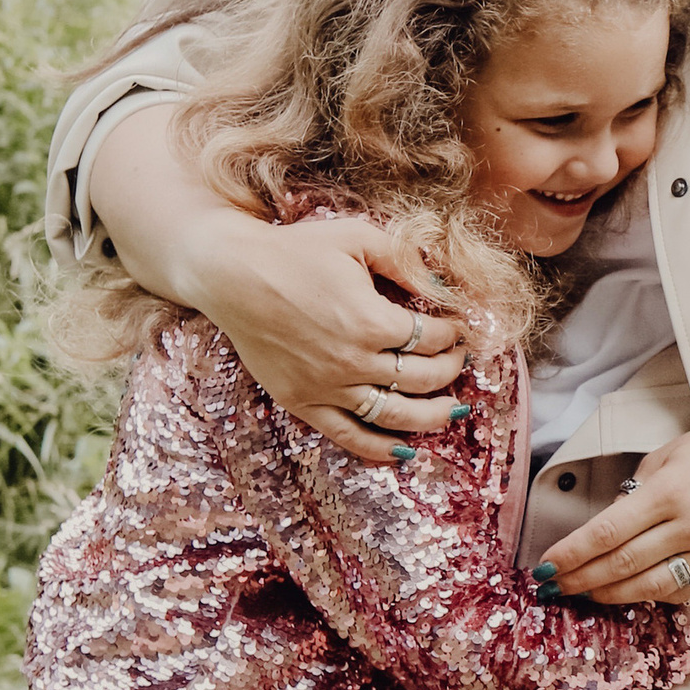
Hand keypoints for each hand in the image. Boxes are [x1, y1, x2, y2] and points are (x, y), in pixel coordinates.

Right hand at [186, 207, 472, 463]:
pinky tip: (405, 452)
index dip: (452, 334)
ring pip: (394, 415)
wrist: (231, 274)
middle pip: (422, 379)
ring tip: (453, 410)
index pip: (431, 339)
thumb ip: (405, 260)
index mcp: (371, 321)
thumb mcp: (357, 237)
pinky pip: (348, 436)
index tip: (457, 328)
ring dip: (432, 417)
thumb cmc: (294, 250)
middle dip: (450, 369)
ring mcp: (327, 387)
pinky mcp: (302, 401)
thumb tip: (445, 283)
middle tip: (458, 360)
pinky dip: (380, 449)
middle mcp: (353, 361)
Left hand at [539, 387, 689, 605]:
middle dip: (583, 578)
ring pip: (650, 587)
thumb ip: (636, 493)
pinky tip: (630, 591)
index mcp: (670, 492)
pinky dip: (650, 595)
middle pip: (623, 565)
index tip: (547, 566)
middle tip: (556, 586)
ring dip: (610, 594)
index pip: (608, 532)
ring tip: (586, 593)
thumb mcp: (668, 456)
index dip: (573, 553)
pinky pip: (681, 592)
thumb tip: (606, 530)